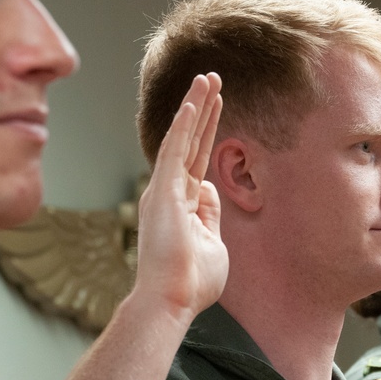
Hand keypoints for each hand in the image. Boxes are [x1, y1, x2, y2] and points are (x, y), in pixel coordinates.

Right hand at [132, 74, 227, 326]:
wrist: (172, 301)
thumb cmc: (192, 283)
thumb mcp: (213, 244)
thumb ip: (211, 215)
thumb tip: (209, 189)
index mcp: (183, 204)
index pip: (197, 158)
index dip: (207, 130)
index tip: (216, 105)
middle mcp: (170, 192)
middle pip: (190, 140)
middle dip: (202, 109)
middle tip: (211, 79)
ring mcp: (166, 191)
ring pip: (183, 139)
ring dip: (195, 107)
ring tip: (207, 78)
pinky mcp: (164, 193)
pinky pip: (175, 152)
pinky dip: (184, 126)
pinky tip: (194, 103)